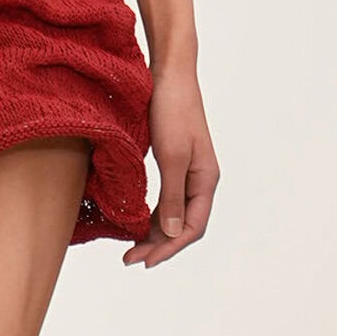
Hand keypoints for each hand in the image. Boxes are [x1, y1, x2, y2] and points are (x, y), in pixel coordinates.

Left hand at [126, 67, 218, 268]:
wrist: (168, 75)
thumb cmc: (172, 110)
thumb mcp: (171, 156)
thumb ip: (173, 196)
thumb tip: (174, 233)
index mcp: (206, 180)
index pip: (193, 227)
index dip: (170, 247)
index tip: (145, 261)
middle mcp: (200, 179)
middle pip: (184, 225)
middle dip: (159, 244)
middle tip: (130, 260)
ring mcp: (188, 171)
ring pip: (174, 213)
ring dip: (155, 232)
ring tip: (131, 248)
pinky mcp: (174, 162)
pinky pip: (167, 198)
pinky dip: (154, 214)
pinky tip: (138, 221)